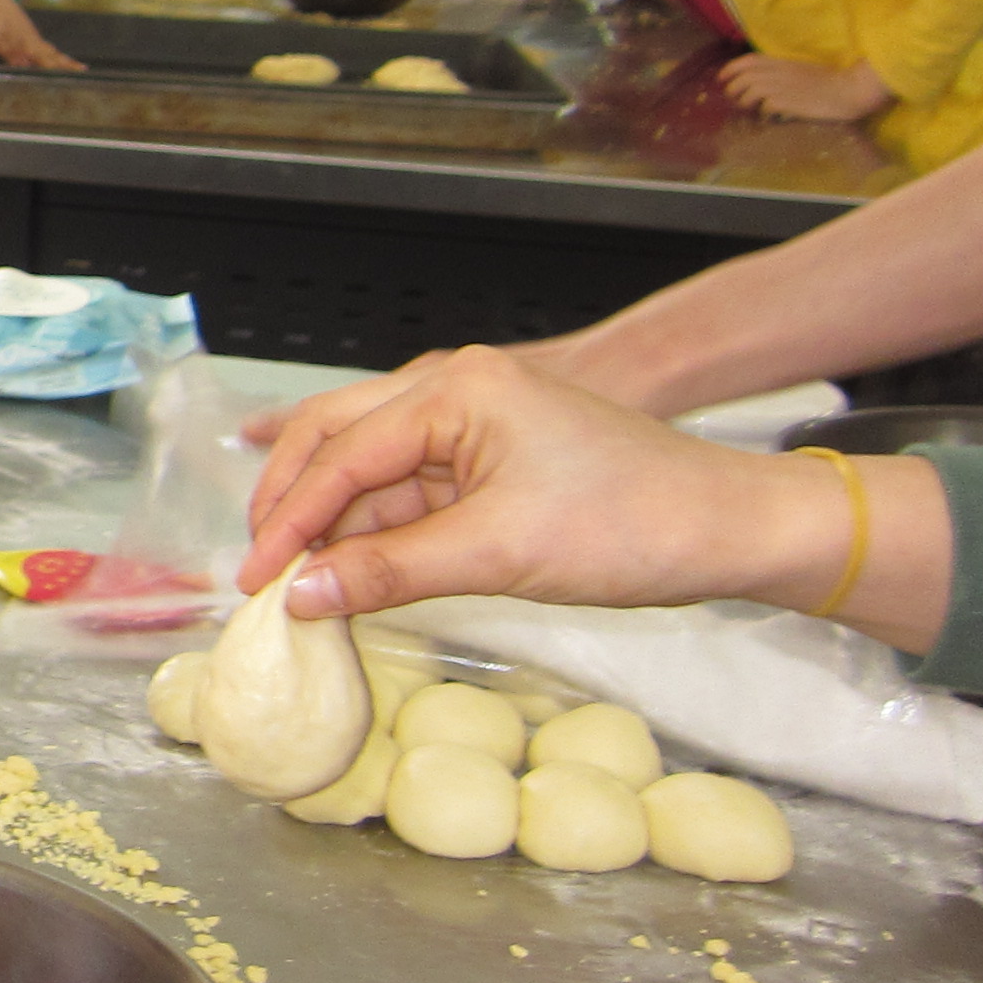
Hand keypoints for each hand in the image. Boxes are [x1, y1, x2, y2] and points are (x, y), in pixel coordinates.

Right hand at [237, 347, 878, 618]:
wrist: (728, 530)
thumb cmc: (634, 523)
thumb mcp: (499, 553)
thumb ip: (388, 571)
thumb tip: (302, 596)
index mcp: (456, 387)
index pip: (341, 452)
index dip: (289, 519)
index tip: (254, 577)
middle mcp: (455, 390)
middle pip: (338, 440)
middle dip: (291, 505)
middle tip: (255, 568)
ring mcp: (472, 426)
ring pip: (371, 471)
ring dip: (333, 525)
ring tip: (295, 583)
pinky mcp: (490, 464)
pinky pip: (410, 494)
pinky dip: (376, 534)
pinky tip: (348, 573)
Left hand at [719, 55, 891, 124]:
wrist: (849, 89)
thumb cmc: (830, 81)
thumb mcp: (801, 70)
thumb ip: (782, 73)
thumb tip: (763, 81)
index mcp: (782, 62)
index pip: (748, 60)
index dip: (730, 68)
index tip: (721, 78)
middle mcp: (778, 72)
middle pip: (743, 77)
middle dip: (732, 89)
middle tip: (735, 99)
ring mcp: (782, 87)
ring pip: (749, 92)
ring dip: (745, 102)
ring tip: (752, 109)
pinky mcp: (788, 102)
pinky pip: (765, 108)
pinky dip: (764, 115)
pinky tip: (772, 118)